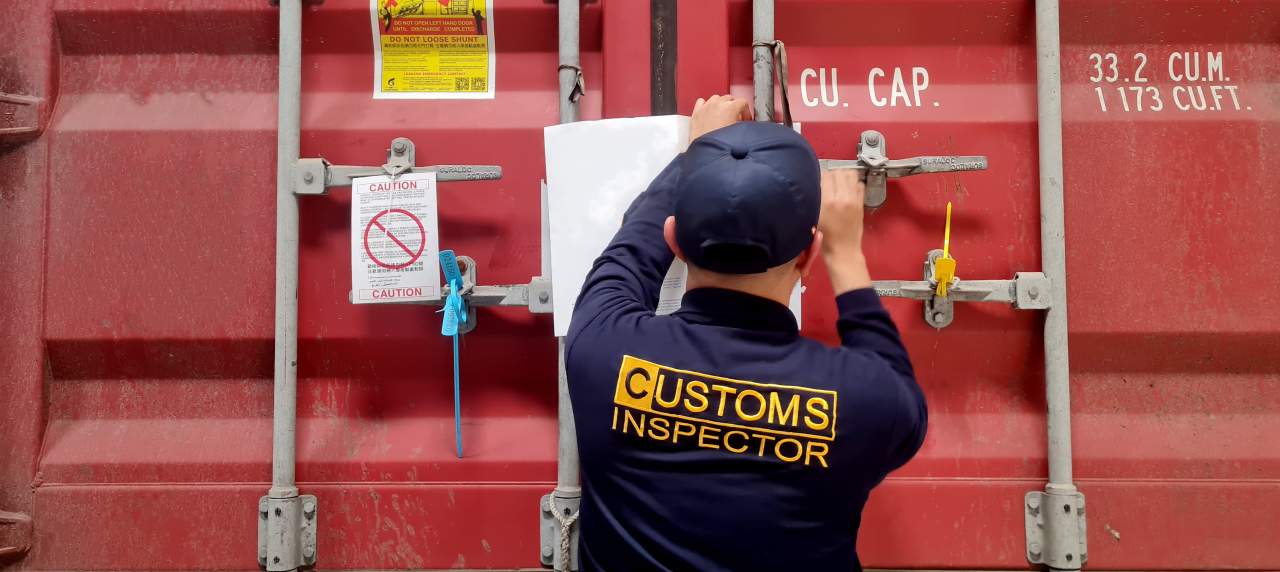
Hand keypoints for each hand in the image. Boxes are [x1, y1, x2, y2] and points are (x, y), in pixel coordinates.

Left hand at [689, 95, 752, 142]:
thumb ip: (743, 124)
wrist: (706, 153)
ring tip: (722, 115)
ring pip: (716, 98)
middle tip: (735, 118)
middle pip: (729, 98)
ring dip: (720, 104)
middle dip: (734, 107)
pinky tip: (708, 113)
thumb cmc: (721, 144)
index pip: (743, 102)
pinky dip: (706, 105)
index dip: (746, 112)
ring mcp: (705, 107)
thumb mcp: (739, 132)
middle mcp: (718, 104)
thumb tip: (744, 123)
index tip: (745, 119)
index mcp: (731, 108)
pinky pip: (701, 102)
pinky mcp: (696, 113)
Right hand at [817, 169, 872, 292]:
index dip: (821, 176)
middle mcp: (842, 197)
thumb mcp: (814, 217)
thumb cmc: (824, 238)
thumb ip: (816, 198)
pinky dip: (853, 184)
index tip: (819, 182)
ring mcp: (854, 200)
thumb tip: (818, 183)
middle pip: (839, 172)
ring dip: (844, 177)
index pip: (825, 175)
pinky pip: (859, 184)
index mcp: (827, 201)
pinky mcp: (861, 203)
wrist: (843, 251)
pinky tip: (848, 191)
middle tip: (829, 183)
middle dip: (832, 175)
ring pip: (851, 175)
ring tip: (839, 185)